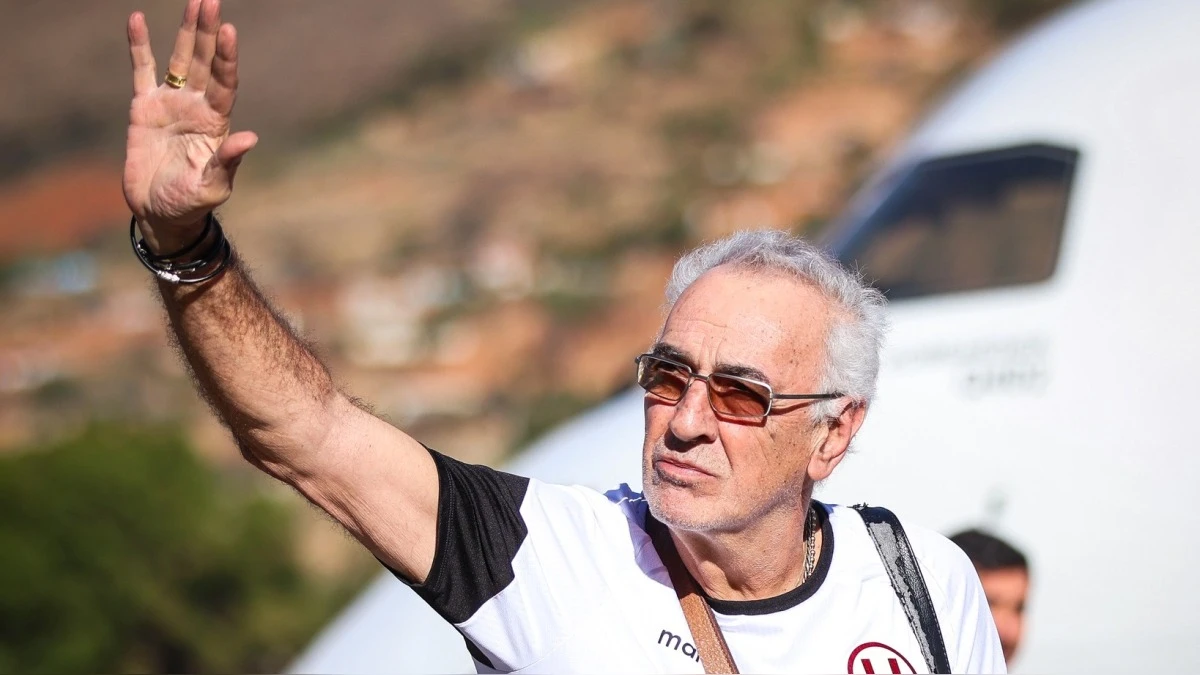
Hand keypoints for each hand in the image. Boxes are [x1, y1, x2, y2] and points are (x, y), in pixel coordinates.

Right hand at [123, 0, 256, 251]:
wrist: (161, 213)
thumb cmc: (192, 203)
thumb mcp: (213, 186)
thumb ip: (228, 162)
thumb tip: (250, 138)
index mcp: (216, 123)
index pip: (225, 83)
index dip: (226, 58)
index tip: (229, 31)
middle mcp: (197, 107)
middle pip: (206, 62)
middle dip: (209, 32)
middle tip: (211, 0)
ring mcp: (172, 104)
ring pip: (182, 60)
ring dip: (188, 32)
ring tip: (195, 2)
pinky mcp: (145, 107)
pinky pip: (142, 70)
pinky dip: (140, 46)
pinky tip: (137, 19)